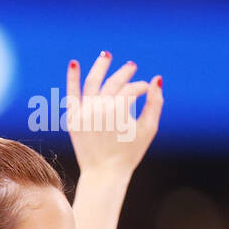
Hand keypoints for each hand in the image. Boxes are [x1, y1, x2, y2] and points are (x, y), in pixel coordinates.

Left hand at [65, 51, 163, 175]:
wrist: (103, 172)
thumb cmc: (129, 152)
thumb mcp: (148, 128)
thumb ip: (156, 103)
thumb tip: (157, 79)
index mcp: (119, 111)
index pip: (131, 89)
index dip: (141, 87)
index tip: (146, 90)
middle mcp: (99, 109)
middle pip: (113, 83)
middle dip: (124, 73)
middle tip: (131, 66)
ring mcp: (84, 113)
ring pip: (91, 83)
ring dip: (100, 67)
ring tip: (106, 55)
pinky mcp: (73, 119)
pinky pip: (71, 94)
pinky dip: (72, 78)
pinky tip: (74, 63)